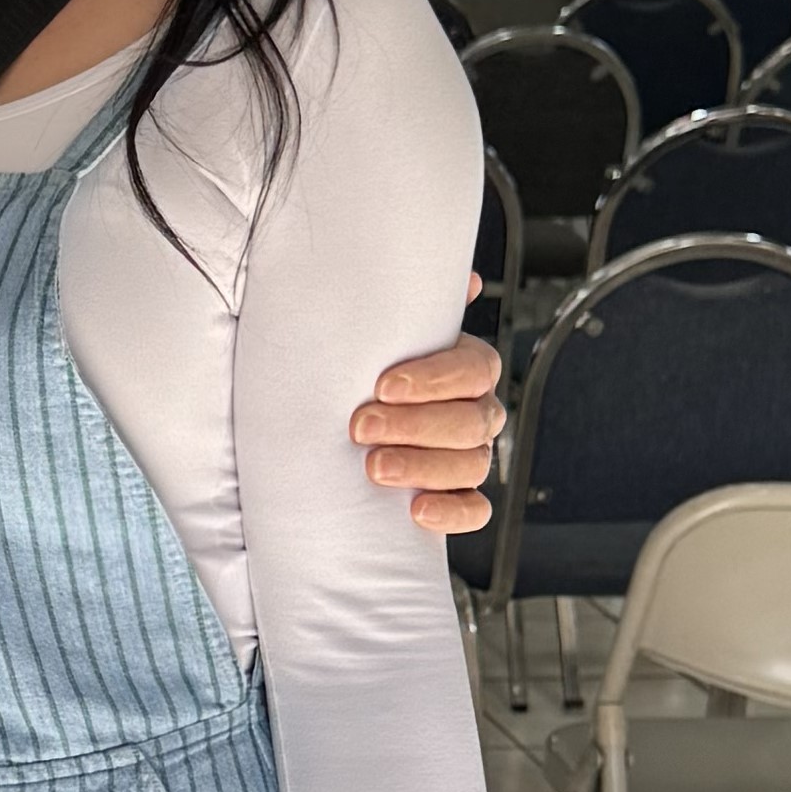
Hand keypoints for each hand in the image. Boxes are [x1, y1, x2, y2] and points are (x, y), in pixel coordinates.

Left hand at [350, 284, 502, 531]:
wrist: (315, 427)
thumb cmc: (351, 374)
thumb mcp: (368, 333)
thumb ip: (406, 304)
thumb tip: (461, 280)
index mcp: (463, 366)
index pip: (475, 368)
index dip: (435, 379)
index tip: (383, 386)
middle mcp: (474, 410)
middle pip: (473, 421)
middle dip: (416, 425)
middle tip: (363, 427)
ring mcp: (468, 456)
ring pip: (474, 464)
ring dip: (424, 467)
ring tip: (374, 467)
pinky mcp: (455, 496)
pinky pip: (474, 509)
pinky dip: (451, 512)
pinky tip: (416, 510)